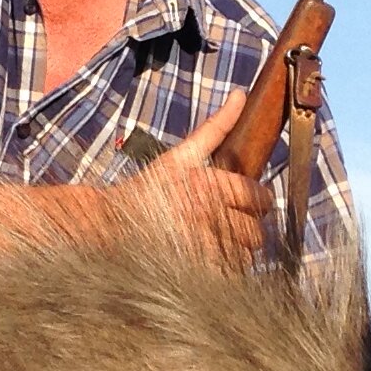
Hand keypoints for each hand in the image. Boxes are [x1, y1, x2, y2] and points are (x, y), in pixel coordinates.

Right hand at [128, 92, 270, 262]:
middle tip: (231, 229)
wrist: (111, 225)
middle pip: (256, 232)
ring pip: (246, 256)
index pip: (259, 198)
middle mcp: (213, 216)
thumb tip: (241, 96)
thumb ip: (215, 127)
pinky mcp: (199, 270)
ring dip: (238, 253)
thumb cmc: (146, 190)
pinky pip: (230, 275)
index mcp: (213, 186)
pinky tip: (211, 263)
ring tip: (218, 247)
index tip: (247, 207)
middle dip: (248, 231)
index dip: (257, 203)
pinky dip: (226, 271)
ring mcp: (206, 246)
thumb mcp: (180, 156)